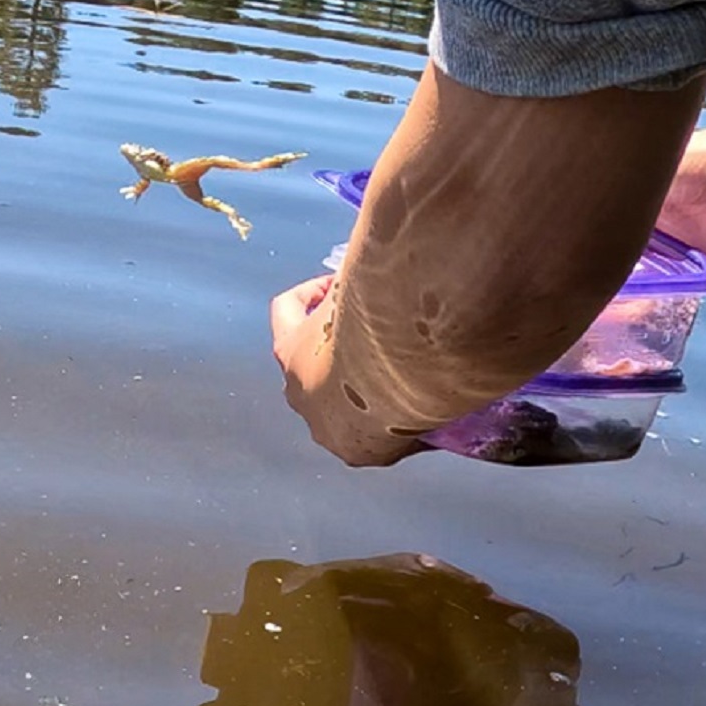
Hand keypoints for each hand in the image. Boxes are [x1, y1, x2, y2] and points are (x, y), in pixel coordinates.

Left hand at [270, 275, 424, 467]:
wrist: (393, 384)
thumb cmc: (370, 328)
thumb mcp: (359, 285)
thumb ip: (359, 274)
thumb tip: (375, 252)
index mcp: (290, 349)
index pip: (285, 309)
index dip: (310, 292)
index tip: (338, 284)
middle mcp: (298, 393)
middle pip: (311, 365)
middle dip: (340, 348)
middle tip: (378, 334)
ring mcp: (324, 428)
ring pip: (341, 407)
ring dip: (366, 391)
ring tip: (407, 375)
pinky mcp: (355, 453)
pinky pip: (371, 436)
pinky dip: (390, 422)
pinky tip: (420, 407)